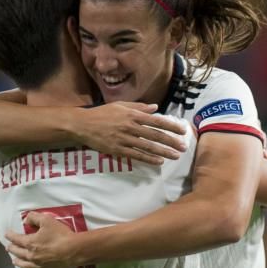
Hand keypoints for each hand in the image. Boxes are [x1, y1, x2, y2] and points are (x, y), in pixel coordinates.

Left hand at [5, 212, 80, 267]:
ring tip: (14, 261)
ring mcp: (39, 265)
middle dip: (12, 249)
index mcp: (30, 243)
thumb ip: (34, 218)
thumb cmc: (61, 234)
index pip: (16, 239)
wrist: (75, 250)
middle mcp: (32, 256)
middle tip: (8, 248)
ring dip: (18, 262)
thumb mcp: (47, 220)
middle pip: (18, 253)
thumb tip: (25, 221)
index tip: (6, 234)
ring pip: (25, 265)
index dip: (10, 236)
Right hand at [71, 102, 186, 165]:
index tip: (182, 131)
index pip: (156, 121)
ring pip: (148, 147)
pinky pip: (136, 155)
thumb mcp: (121, 105)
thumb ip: (139, 106)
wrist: (83, 125)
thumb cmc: (102, 113)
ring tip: (175, 156)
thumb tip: (155, 107)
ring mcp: (124, 139)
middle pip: (155, 135)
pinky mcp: (118, 150)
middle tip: (183, 147)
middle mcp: (131, 127)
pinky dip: (148, 159)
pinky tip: (159, 162)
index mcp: (133, 114)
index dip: (171, 126)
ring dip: (163, 152)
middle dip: (171, 142)